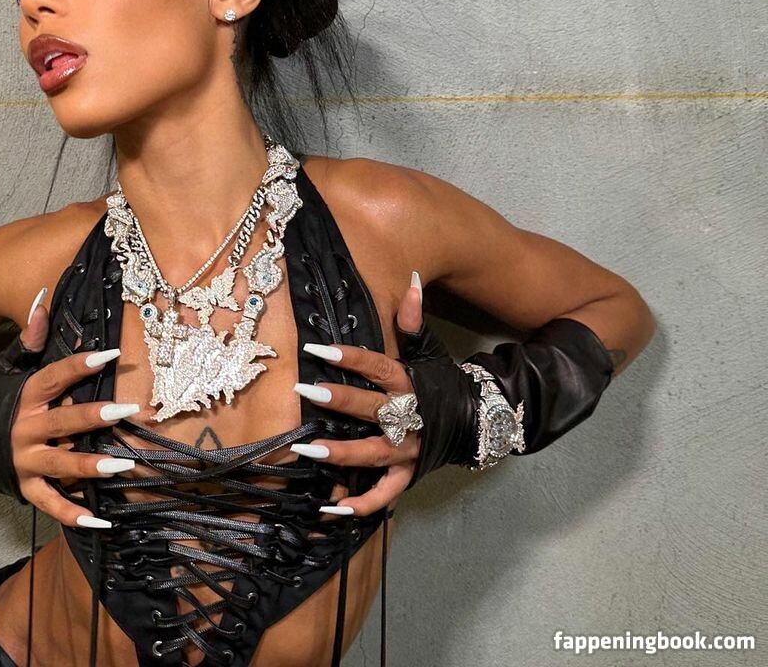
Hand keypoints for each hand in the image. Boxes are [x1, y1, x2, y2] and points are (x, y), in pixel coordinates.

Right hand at [1, 290, 154, 527]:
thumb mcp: (9, 368)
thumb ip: (30, 339)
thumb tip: (42, 300)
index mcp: (25, 396)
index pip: (55, 376)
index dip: (81, 364)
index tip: (111, 354)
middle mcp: (25, 429)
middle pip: (63, 422)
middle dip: (94, 417)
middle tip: (125, 411)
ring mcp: (24, 461)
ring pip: (61, 465)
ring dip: (91, 467)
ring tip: (121, 466)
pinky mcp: (24, 487)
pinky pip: (50, 504)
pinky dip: (73, 514)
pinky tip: (101, 519)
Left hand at [294, 271, 425, 516]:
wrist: (480, 421)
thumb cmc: (444, 383)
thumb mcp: (430, 350)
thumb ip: (413, 321)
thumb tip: (412, 280)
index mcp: (410, 383)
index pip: (377, 367)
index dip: (349, 358)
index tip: (318, 350)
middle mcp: (409, 416)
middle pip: (371, 408)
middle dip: (339, 402)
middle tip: (306, 393)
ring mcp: (410, 448)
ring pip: (373, 452)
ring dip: (340, 453)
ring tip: (308, 448)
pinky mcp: (411, 473)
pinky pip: (387, 493)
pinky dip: (364, 503)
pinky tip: (334, 506)